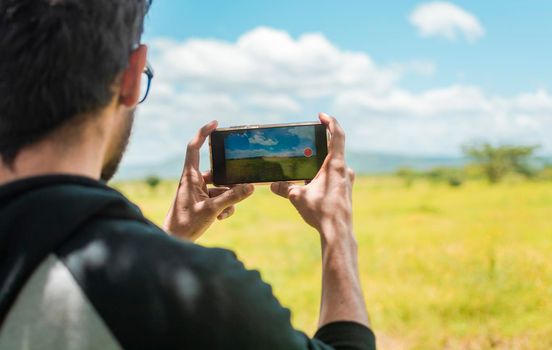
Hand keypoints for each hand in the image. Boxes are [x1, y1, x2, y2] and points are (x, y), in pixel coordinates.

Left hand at [164, 121, 254, 240]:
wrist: (175, 241)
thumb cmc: (186, 224)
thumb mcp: (211, 210)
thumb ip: (231, 198)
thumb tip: (250, 187)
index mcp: (190, 177)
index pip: (194, 148)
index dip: (203, 133)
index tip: (215, 124)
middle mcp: (194, 182)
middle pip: (216, 171)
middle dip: (229, 180)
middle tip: (240, 181)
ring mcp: (199, 193)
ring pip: (221, 188)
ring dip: (228, 198)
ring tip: (224, 212)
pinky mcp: (203, 203)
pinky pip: (219, 199)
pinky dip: (224, 207)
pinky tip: (221, 217)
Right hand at [271, 113, 354, 243]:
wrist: (337, 232)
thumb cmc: (321, 211)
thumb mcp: (298, 197)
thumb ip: (285, 188)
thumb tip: (272, 185)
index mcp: (336, 165)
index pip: (337, 135)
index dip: (331, 122)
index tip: (321, 116)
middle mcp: (345, 170)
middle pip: (335, 150)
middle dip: (321, 145)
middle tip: (308, 142)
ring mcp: (347, 182)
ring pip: (335, 165)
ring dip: (322, 162)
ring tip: (307, 165)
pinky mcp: (346, 192)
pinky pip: (335, 177)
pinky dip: (325, 175)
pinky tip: (313, 183)